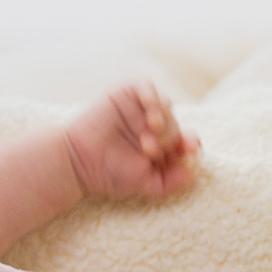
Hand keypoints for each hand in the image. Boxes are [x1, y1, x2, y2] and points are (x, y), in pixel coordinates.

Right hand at [64, 81, 199, 200]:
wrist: (78, 161)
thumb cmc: (109, 174)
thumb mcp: (145, 184)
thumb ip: (170, 183)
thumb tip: (193, 174)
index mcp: (161, 145)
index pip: (185, 140)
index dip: (190, 143)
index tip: (189, 150)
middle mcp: (153, 125)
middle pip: (175, 124)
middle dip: (168, 137)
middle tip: (150, 150)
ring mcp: (139, 108)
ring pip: (164, 104)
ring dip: (162, 117)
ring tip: (151, 131)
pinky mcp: (126, 94)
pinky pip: (146, 86)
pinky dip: (151, 95)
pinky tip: (149, 109)